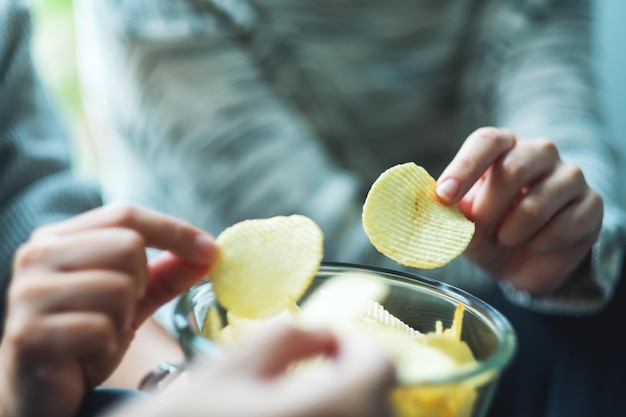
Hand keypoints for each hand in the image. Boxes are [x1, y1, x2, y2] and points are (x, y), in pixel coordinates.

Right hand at [0, 205, 216, 416]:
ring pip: (118, 288)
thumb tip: (210, 252)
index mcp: (58, 237)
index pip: (126, 215)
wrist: (38, 388)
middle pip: (127, 246)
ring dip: (122, 318)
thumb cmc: (86, 335)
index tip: (210, 250)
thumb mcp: (131, 298)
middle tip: (119, 309)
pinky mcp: (28, 334)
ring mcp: (28, 294)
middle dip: (140, 284)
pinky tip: (86, 354)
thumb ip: (166, 273)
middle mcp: (36, 256)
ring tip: (100, 332)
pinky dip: (106, 345)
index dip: (174, 230)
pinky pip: (100, 329)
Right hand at [109, 324, 395, 416]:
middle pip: (379, 400)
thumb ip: (284, 339)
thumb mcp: (225, 372)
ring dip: (344, 404)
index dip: (356, 345)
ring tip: (295, 404)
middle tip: (311, 372)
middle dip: (351, 377)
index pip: (380, 367)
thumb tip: (322, 333)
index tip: (327, 345)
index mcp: (326, 409)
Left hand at [436, 127, 602, 292]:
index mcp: (503, 146)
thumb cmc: (489, 232)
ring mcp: (570, 175)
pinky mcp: (591, 203)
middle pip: (513, 169)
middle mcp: (539, 152)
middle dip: (488, 208)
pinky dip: (541, 244)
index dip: (464, 168)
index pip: (487, 141)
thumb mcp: (464, 226)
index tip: (444, 195)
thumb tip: (439, 210)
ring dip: (512, 232)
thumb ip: (453, 216)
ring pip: (537, 204)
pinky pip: (564, 226)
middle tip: (479, 228)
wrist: (527, 261)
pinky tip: (536, 245)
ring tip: (506, 239)